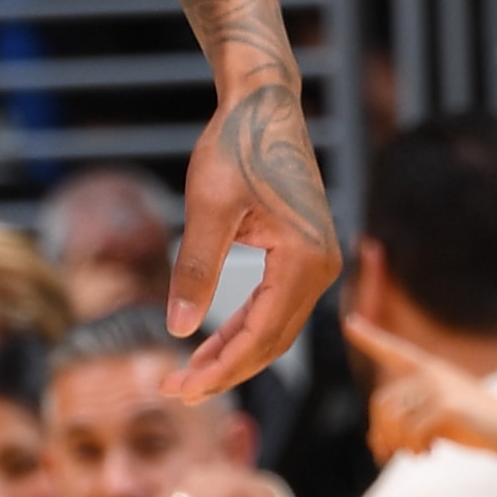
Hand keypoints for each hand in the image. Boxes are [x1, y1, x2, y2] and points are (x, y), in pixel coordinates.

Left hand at [169, 79, 338, 395]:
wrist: (263, 105)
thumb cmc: (236, 146)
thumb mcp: (207, 208)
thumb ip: (195, 270)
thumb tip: (177, 330)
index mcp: (307, 260)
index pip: (263, 336)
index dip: (222, 369)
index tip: (181, 389)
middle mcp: (322, 268)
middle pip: (273, 342)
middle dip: (224, 370)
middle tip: (174, 391)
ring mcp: (317, 263)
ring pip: (274, 329)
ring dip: (233, 354)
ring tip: (186, 375)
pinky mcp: (304, 255)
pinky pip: (274, 306)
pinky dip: (243, 328)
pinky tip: (211, 343)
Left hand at [350, 316, 496, 476]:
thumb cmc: (473, 424)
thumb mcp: (437, 414)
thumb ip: (408, 417)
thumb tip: (374, 441)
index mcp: (430, 368)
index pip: (394, 351)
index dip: (371, 337)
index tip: (349, 323)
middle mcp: (431, 372)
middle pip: (382, 402)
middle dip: (381, 432)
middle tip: (386, 454)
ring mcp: (439, 387)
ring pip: (394, 419)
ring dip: (398, 443)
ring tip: (414, 454)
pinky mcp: (446, 406)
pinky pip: (412, 432)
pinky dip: (415, 447)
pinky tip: (428, 453)